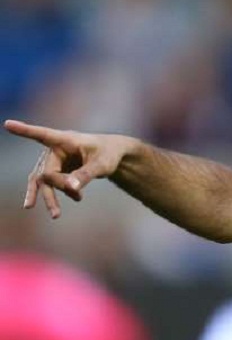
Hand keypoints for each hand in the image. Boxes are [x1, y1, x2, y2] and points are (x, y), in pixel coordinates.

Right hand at [4, 120, 132, 218]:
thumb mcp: (101, 165)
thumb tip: (70, 188)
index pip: (42, 134)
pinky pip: (51, 184)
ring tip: (55, 216)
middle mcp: (55, 149)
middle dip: (52, 191)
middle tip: (56, 214)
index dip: (24, 131)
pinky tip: (78, 198)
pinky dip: (59, 193)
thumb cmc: (108, 154)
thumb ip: (85, 175)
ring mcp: (54, 159)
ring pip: (43, 180)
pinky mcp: (56, 168)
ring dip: (48, 197)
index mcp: (65, 140)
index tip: (8, 123)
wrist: (113, 154)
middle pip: (45, 172)